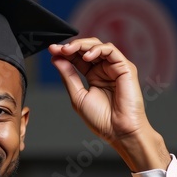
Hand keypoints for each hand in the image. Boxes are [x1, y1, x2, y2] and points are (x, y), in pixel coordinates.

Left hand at [49, 38, 169, 171]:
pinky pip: (111, 51)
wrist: (119, 132)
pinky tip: (86, 56)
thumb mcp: (78, 96)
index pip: (78, 58)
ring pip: (98, 46)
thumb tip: (57, 59)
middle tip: (58, 49)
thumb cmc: (102, 120)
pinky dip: (97, 49)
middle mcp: (104, 70)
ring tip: (69, 50)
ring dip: (82, 45)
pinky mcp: (125, 67)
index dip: (64, 53)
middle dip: (71, 46)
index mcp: (94, 76)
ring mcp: (115, 67)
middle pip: (87, 48)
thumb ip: (68, 76)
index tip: (52, 51)